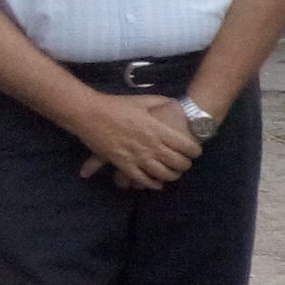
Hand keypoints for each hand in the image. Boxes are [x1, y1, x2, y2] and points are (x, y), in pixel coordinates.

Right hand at [74, 93, 198, 187]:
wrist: (89, 113)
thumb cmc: (116, 105)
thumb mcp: (143, 101)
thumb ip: (161, 102)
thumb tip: (174, 103)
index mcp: (158, 130)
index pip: (186, 146)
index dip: (195, 151)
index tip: (195, 151)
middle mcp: (150, 145)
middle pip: (177, 162)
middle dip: (185, 165)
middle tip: (186, 163)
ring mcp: (136, 157)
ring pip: (162, 174)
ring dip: (171, 176)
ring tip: (174, 173)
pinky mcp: (122, 164)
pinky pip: (141, 179)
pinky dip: (152, 184)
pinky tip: (157, 184)